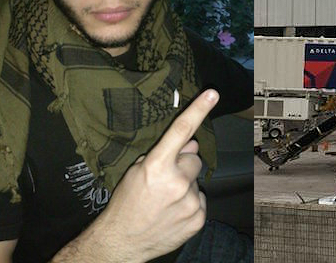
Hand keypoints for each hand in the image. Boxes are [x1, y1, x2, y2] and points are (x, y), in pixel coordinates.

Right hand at [74, 90, 218, 262]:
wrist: (122, 242)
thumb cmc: (126, 205)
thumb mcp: (136, 172)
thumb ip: (164, 154)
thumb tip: (190, 142)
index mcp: (156, 166)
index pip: (181, 130)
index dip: (198, 109)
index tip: (212, 93)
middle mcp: (176, 182)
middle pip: (193, 158)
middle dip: (182, 165)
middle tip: (165, 181)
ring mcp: (190, 201)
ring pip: (197, 180)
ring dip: (186, 185)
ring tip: (166, 200)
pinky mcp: (198, 218)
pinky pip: (201, 199)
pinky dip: (190, 203)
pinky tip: (173, 211)